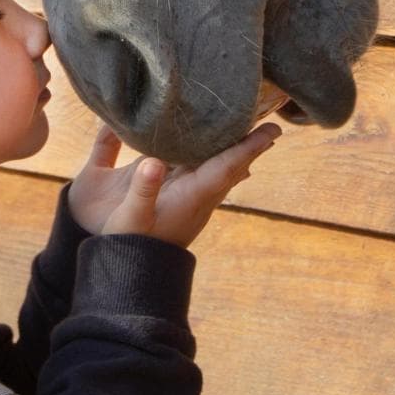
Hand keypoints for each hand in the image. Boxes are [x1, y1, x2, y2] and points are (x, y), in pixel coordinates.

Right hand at [67, 120, 282, 250]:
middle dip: (247, 145)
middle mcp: (193, 195)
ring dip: (227, 149)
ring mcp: (181, 197)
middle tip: (271, 123)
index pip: (227, 168)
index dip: (249, 148)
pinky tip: (202, 149)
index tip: (274, 130)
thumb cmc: (127, 243)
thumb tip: (155, 161)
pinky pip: (189, 170)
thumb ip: (143, 190)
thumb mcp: (131, 218)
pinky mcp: (165, 197)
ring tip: (245, 131)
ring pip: (211, 168)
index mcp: (191, 198)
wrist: (121, 270)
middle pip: (227, 166)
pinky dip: (200, 155)